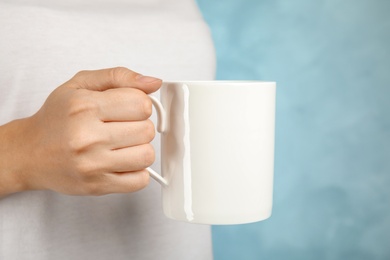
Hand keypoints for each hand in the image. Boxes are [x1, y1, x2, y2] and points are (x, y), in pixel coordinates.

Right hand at [0, 67, 160, 195]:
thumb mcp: (81, 84)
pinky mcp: (97, 186)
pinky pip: (140, 180)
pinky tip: (122, 162)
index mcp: (85, 106)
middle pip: (147, 130)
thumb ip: (119, 76)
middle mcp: (87, 136)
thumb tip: (154, 82)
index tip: (129, 108)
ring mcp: (92, 164)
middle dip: (140, 126)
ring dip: (140, 149)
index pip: (142, 104)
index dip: (140, 104)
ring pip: (147, 155)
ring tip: (123, 145)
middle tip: (122, 127)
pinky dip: (138, 172)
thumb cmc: (57, 117)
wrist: (29, 153)